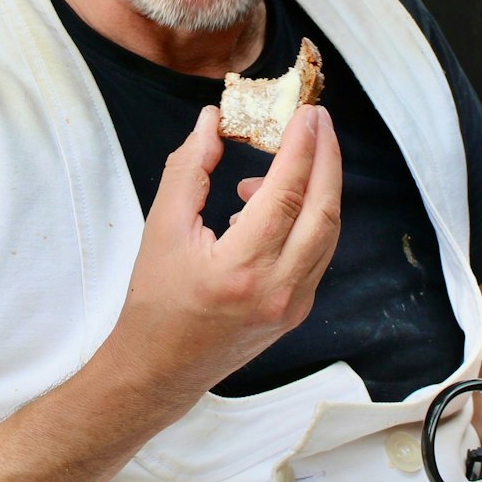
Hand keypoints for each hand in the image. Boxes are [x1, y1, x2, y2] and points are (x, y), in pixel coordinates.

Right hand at [107, 104, 342, 405]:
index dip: (300, 148)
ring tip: (290, 156)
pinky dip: (308, 217)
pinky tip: (275, 202)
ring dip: (320, 186)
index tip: (305, 113)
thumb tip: (212, 122)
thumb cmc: (155, 302)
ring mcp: (294, 304)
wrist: (160, 369)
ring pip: (327, 232)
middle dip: (327, 158)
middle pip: (322, 211)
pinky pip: (318, 252)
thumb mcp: (160, 229)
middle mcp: (277, 290)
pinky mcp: (298, 310)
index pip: (285, 195)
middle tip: (317, 119)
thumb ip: (189, 169)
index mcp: (240, 269)